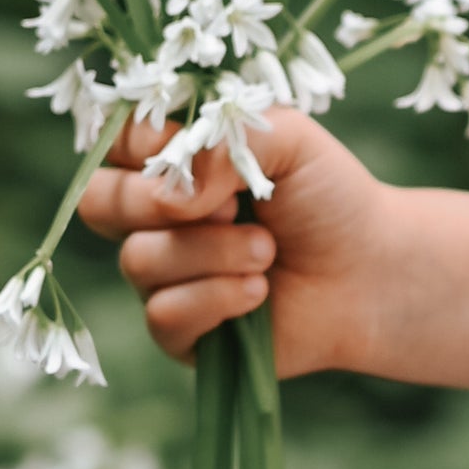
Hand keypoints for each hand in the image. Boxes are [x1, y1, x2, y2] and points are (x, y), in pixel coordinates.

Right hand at [79, 104, 406, 374]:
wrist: (370, 271)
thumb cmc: (328, 197)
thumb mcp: (286, 138)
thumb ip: (221, 140)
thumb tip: (171, 195)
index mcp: (172, 163)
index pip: (114, 143)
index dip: (145, 147)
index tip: (197, 149)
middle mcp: (155, 218)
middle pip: (97, 202)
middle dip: (156, 202)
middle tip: (229, 205)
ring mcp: (163, 276)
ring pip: (138, 260)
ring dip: (211, 252)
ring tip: (267, 251)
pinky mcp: (180, 330)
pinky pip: (164, 314)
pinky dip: (217, 298)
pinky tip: (259, 292)